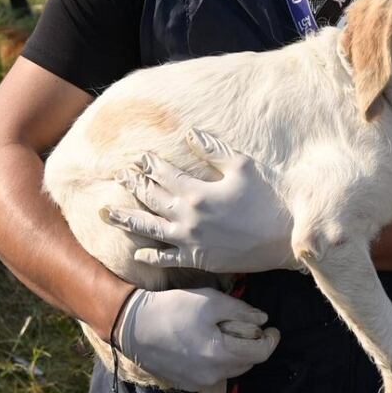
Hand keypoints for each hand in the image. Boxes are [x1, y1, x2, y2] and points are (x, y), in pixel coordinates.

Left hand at [103, 128, 298, 272]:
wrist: (284, 237)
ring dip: (127, 220)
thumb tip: (190, 134)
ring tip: (107, 213)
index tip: (138, 158)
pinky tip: (138, 253)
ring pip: (149, 228)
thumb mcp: (242, 166)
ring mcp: (190, 240)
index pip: (163, 174)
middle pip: (150, 198)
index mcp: (196, 191)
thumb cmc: (266, 198)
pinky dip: (151, 256)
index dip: (149, 164)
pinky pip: (167, 258)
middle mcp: (187, 216)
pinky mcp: (198, 258)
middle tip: (118, 177)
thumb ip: (213, 150)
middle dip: (133, 185)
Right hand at [115, 287, 280, 390]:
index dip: (271, 340)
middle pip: (247, 363)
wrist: (132, 326)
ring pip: (230, 369)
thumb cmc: (172, 308)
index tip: (272, 328)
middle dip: (252, 346)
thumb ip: (241, 311)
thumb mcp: (210, 301)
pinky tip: (203, 344)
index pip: (261, 353)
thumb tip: (263, 320)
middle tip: (244, 326)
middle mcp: (212, 374)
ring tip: (223, 334)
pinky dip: (216, 361)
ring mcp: (198, 382)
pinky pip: (212, 374)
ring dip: (235, 354)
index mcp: (221, 354)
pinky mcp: (186, 384)